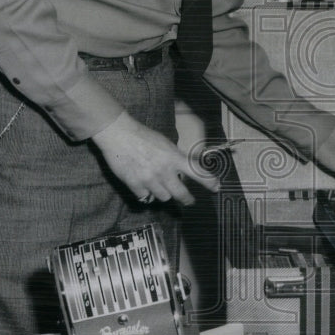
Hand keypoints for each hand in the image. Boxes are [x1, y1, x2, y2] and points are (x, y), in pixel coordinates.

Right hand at [91, 112, 219, 205]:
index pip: (197, 172)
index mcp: (174, 157)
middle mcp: (164, 170)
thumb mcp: (166, 144)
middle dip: (187, 199)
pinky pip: (145, 197)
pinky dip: (146, 194)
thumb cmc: (143, 136)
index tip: (216, 187)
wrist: (119, 134)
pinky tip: (144, 185)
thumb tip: (183, 172)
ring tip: (159, 185)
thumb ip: (175, 159)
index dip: (209, 182)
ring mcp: (149, 179)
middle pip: (181, 194)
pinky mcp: (135, 184)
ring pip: (163, 197)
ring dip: (163, 193)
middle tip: (189, 201)